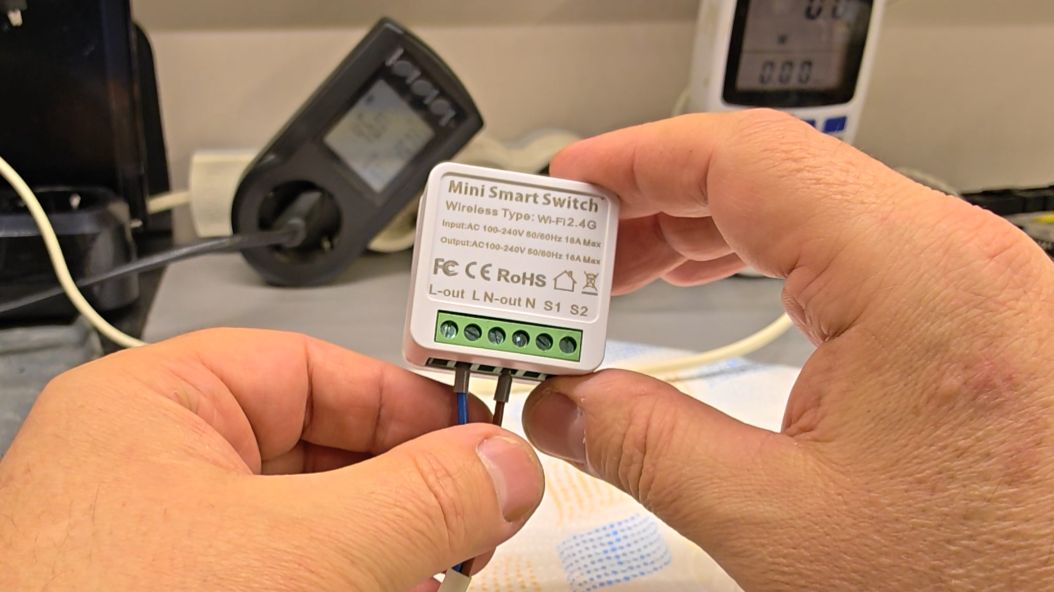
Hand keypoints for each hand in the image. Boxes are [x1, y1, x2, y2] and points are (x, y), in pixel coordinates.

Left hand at [0, 329, 543, 590]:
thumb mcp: (306, 553)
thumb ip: (422, 498)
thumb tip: (503, 464)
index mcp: (151, 409)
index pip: (308, 368)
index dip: (404, 401)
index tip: (478, 438)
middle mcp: (147, 473)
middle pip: (315, 450)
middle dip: (406, 488)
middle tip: (477, 515)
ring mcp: (155, 550)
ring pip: (304, 525)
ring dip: (386, 547)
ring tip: (446, 571)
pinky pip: (279, 576)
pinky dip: (345, 585)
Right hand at [524, 110, 1053, 588]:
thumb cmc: (985, 581)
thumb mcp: (780, 521)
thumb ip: (647, 447)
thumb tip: (567, 403)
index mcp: (912, 274)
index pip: (744, 158)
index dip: (639, 159)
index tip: (575, 180)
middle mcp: (953, 256)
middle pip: (773, 175)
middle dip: (659, 203)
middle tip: (580, 249)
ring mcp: (971, 281)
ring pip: (809, 209)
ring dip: (706, 231)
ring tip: (627, 275)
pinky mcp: (970, 315)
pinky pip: (849, 250)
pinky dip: (764, 258)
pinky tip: (714, 282)